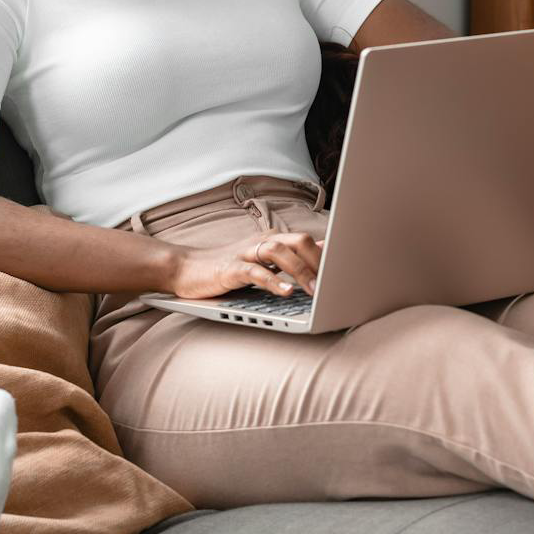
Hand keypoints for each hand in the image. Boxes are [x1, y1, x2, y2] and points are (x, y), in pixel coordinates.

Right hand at [164, 231, 322, 299]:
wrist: (186, 269)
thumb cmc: (227, 268)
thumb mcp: (262, 261)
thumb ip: (290, 255)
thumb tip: (323, 248)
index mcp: (271, 240)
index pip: (306, 241)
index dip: (328, 254)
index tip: (347, 268)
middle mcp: (260, 242)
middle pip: (297, 241)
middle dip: (318, 261)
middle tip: (334, 282)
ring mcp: (244, 254)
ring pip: (278, 252)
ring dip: (299, 270)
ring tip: (315, 290)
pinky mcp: (229, 269)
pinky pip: (254, 272)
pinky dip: (272, 282)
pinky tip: (286, 293)